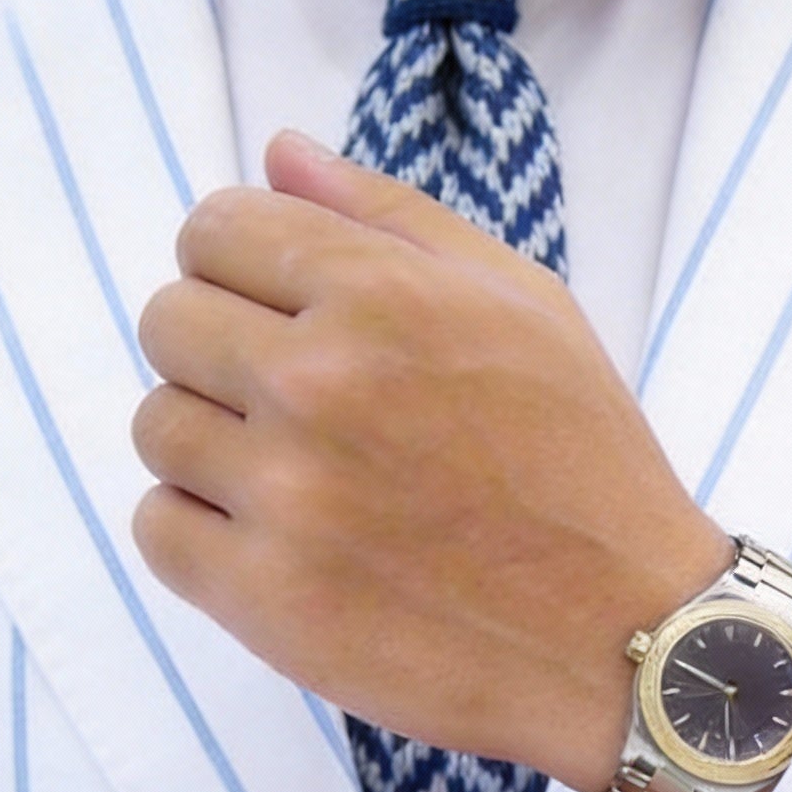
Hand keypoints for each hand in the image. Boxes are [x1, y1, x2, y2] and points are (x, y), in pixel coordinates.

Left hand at [129, 131, 735, 791]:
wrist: (633, 638)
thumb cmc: (588, 468)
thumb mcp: (531, 310)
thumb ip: (397, 220)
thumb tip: (278, 153)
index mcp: (384, 296)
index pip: (214, 230)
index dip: (248, 269)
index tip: (294, 319)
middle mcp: (320, 385)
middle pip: (169, 323)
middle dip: (227, 356)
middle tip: (313, 414)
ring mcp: (287, 496)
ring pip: (159, 428)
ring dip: (219, 450)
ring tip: (312, 486)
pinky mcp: (267, 599)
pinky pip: (158, 530)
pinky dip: (208, 537)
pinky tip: (293, 546)